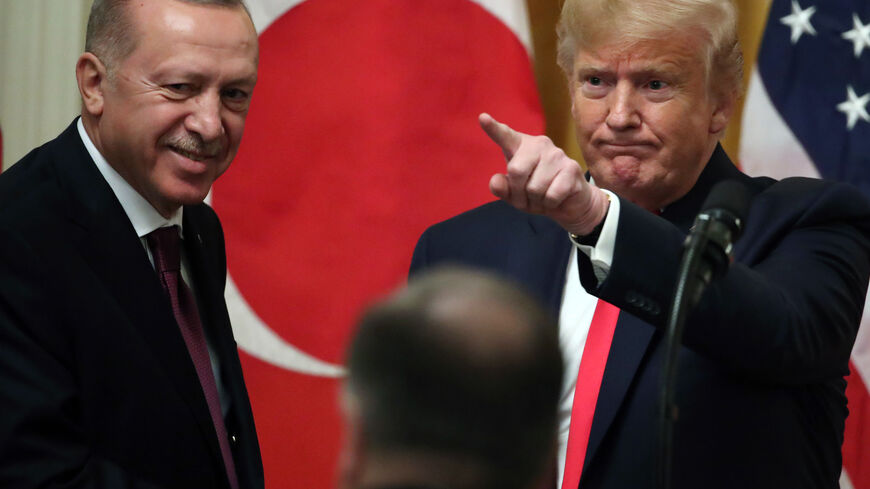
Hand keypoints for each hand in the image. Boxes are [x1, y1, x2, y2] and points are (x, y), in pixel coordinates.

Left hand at [479, 113, 608, 235]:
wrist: (569, 203)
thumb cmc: (537, 193)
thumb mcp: (514, 194)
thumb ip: (502, 188)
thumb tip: (496, 182)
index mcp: (521, 146)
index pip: (505, 136)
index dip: (493, 128)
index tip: (482, 118)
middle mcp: (540, 144)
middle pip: (516, 170)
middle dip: (518, 193)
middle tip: (527, 198)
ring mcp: (557, 154)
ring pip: (534, 187)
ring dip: (536, 201)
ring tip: (543, 197)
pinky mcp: (572, 168)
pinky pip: (551, 195)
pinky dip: (549, 204)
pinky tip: (556, 198)